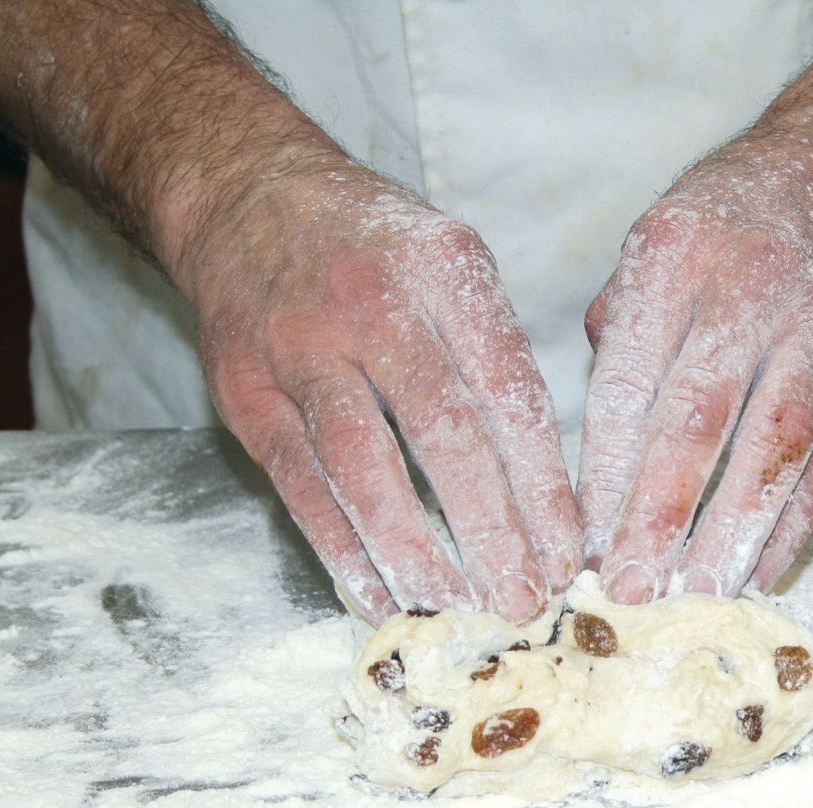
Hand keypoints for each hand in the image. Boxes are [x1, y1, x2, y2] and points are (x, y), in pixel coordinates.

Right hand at [180, 157, 580, 624]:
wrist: (244, 193)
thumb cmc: (374, 248)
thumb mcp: (452, 264)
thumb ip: (495, 356)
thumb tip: (544, 487)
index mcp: (445, 271)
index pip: (508, 390)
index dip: (541, 482)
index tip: (567, 551)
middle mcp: (373, 306)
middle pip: (444, 432)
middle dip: (491, 527)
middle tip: (525, 597)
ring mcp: (300, 349)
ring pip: (365, 467)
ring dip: (415, 551)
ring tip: (457, 610)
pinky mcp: (246, 393)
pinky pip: (301, 484)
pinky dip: (341, 549)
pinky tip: (381, 596)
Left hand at [577, 126, 812, 601]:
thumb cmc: (734, 217)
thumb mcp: (657, 238)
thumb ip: (621, 332)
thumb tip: (595, 445)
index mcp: (673, 255)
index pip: (629, 382)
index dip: (604, 474)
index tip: (580, 546)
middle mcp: (748, 287)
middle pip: (697, 419)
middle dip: (658, 515)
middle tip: (628, 590)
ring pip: (774, 445)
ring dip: (734, 532)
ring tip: (698, 596)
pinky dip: (795, 520)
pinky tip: (762, 570)